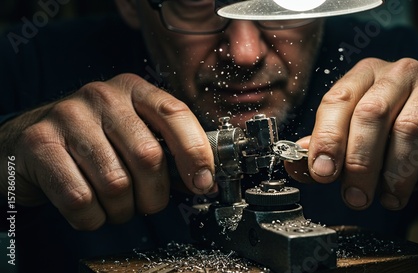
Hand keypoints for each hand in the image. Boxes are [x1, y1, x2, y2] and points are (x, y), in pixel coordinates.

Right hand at [0, 74, 214, 229]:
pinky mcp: (39, 143)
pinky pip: (80, 198)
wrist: (29, 144)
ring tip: (115, 206)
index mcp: (133, 90)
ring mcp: (68, 116)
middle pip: (148, 156)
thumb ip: (168, 151)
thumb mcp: (133, 134)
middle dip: (154, 195)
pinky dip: (92, 218)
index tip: (204, 182)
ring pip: (115, 183)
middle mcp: (102, 96)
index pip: (176, 115)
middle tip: (147, 204)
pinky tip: (89, 211)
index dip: (196, 152)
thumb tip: (206, 180)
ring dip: (122, 210)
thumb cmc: (94, 143)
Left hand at [286, 58, 417, 209]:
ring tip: (391, 198)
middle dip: (360, 164)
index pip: (338, 101)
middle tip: (356, 198)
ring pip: (410, 129)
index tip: (322, 173)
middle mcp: (400, 72)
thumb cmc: (397, 143)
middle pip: (371, 114)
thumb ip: (326, 151)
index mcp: (365, 76)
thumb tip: (294, 164)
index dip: (327, 139)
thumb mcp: (357, 144)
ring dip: (396, 174)